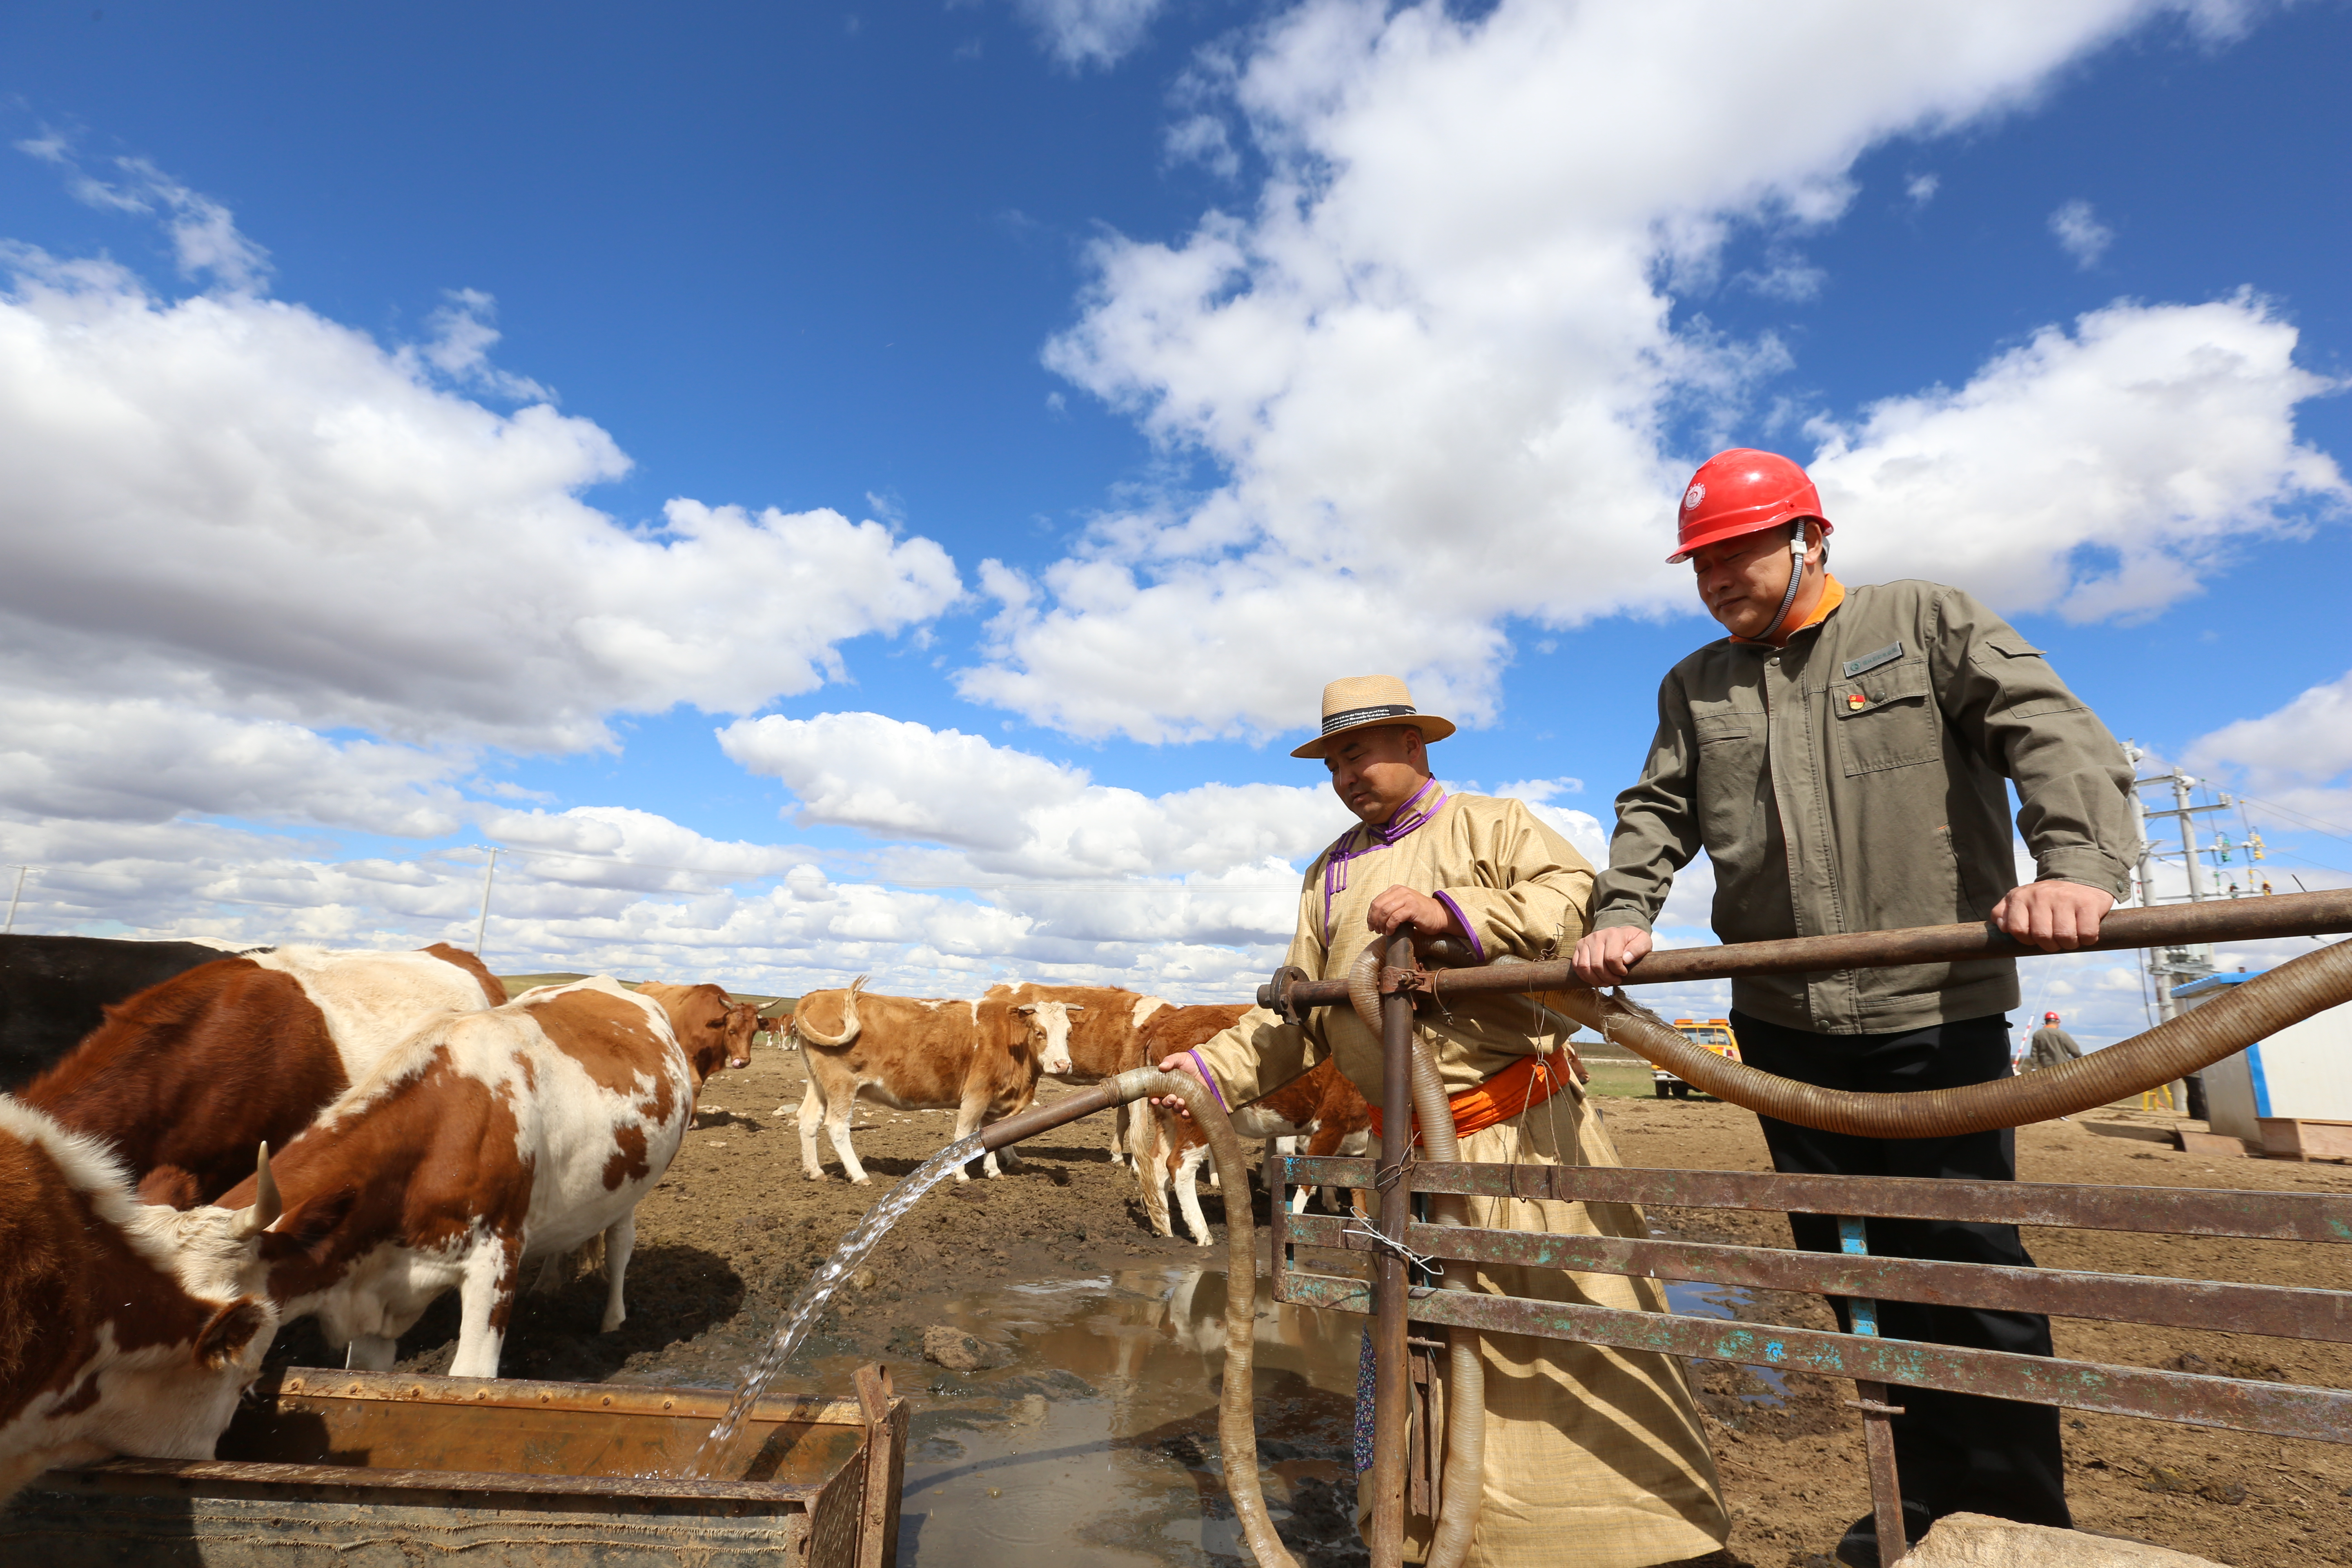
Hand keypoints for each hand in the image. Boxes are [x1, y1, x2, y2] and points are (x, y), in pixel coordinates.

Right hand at [1152, 1051, 1205, 1117]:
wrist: (1206, 1065)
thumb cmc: (1190, 1061)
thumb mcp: (1179, 1058)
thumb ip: (1169, 1061)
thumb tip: (1162, 1066)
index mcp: (1166, 1085)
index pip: (1156, 1095)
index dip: (1153, 1099)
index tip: (1154, 1099)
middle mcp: (1173, 1094)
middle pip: (1165, 1103)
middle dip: (1167, 1102)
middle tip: (1172, 1097)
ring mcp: (1183, 1100)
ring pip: (1175, 1109)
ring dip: (1176, 1107)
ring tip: (1181, 1101)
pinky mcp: (1193, 1104)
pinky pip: (1186, 1113)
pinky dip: (1185, 1114)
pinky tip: (1186, 1112)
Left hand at [1365, 885, 1459, 938]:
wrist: (1439, 915)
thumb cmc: (1420, 913)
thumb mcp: (1402, 905)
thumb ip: (1390, 906)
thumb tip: (1374, 918)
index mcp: (1396, 889)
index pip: (1376, 901)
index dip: (1370, 915)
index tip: (1371, 926)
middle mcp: (1400, 891)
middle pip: (1378, 906)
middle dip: (1374, 920)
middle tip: (1376, 930)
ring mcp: (1407, 899)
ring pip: (1385, 912)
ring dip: (1381, 924)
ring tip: (1384, 932)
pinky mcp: (1412, 908)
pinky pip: (1394, 918)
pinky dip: (1390, 927)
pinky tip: (1391, 932)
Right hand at [1572, 926, 1651, 985]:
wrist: (1619, 934)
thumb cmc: (1632, 941)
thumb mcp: (1643, 941)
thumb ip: (1638, 949)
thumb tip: (1626, 959)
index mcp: (1613, 934)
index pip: (1612, 958)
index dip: (1618, 971)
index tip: (1624, 973)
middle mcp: (1597, 936)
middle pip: (1597, 965)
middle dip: (1607, 978)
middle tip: (1616, 981)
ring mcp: (1585, 941)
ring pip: (1584, 967)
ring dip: (1595, 980)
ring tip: (1605, 982)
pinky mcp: (1579, 947)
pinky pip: (1576, 966)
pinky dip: (1585, 976)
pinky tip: (1595, 979)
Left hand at [1989, 881, 2112, 950]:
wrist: (2081, 880)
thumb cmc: (2047, 899)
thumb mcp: (2020, 900)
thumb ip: (2003, 913)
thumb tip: (2001, 927)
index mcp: (2021, 896)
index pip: (2017, 930)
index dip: (2027, 941)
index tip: (2035, 938)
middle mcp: (2041, 895)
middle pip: (2042, 936)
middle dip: (2050, 945)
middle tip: (2056, 939)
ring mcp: (2066, 897)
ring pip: (2064, 937)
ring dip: (2069, 944)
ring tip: (2070, 936)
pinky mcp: (2088, 903)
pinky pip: (2086, 934)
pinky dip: (2087, 940)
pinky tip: (2084, 932)